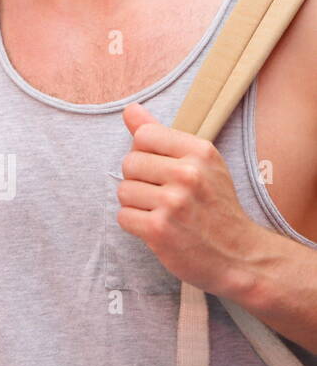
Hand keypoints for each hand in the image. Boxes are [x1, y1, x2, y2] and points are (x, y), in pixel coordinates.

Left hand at [116, 101, 267, 298]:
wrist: (241, 257)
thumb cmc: (216, 206)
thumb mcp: (200, 163)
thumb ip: (162, 135)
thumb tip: (130, 109)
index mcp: (200, 152)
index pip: (143, 135)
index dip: (146, 153)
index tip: (164, 170)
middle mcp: (188, 174)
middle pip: (129, 163)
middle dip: (139, 181)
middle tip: (165, 196)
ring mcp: (173, 203)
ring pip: (123, 191)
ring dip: (137, 205)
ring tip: (163, 213)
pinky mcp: (159, 230)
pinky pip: (123, 216)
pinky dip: (136, 225)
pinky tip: (159, 228)